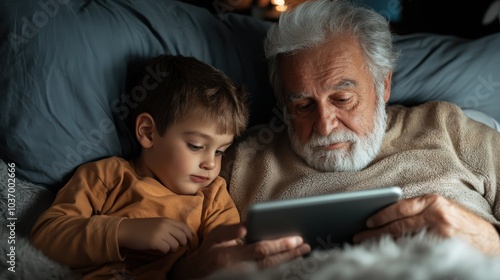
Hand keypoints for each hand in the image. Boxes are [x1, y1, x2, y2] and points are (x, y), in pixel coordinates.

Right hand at [118, 218, 192, 252]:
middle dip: (182, 244)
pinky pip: (167, 250)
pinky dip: (164, 251)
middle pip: (182, 237)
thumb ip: (169, 227)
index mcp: (167, 220)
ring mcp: (161, 233)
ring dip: (172, 249)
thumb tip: (182, 236)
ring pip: (175, 245)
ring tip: (165, 248)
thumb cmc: (142, 228)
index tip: (189, 240)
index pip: (184, 227)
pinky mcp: (155, 242)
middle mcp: (166, 225)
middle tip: (176, 246)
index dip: (189, 235)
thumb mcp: (157, 223)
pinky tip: (158, 249)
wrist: (126, 230)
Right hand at [169, 223, 310, 278]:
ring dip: (288, 263)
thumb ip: (231, 230)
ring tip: (303, 254)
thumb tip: (248, 224)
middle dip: (289, 254)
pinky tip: (291, 263)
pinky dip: (280, 270)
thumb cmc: (208, 251)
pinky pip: (266, 276)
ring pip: (270, 272)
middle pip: (269, 263)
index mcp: (230, 255)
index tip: (295, 238)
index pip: (260, 250)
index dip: (279, 245)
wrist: (196, 274)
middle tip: (305, 246)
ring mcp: (243, 277)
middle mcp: (238, 270)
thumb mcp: (215, 236)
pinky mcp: (246, 279)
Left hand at [353, 194, 499, 254]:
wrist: (492, 241)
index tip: (367, 220)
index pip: (401, 207)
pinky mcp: (444, 246)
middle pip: (399, 223)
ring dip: (383, 242)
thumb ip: (420, 210)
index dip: (382, 214)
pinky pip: (416, 248)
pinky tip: (389, 254)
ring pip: (404, 237)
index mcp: (434, 201)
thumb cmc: (464, 224)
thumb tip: (389, 216)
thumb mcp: (443, 209)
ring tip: (367, 245)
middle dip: (376, 230)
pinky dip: (400, 251)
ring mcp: (441, 232)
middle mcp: (437, 214)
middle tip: (359, 236)